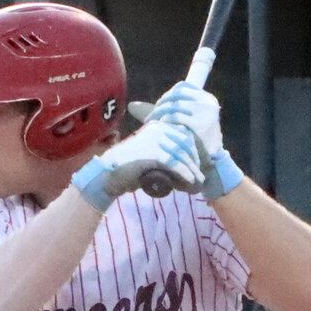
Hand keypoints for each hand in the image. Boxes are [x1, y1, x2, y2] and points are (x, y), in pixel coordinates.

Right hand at [70, 120, 202, 213]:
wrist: (110, 174)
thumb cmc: (129, 168)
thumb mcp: (150, 156)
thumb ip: (165, 155)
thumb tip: (185, 165)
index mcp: (157, 126)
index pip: (183, 136)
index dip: (193, 153)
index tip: (197, 167)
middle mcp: (157, 129)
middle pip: (185, 145)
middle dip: (195, 163)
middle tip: (200, 178)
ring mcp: (155, 140)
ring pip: (181, 155)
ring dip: (192, 171)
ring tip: (197, 184)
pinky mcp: (153, 152)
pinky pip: (174, 163)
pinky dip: (185, 173)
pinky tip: (191, 182)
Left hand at [144, 81, 223, 156]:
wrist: (210, 163)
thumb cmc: (192, 141)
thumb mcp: (180, 122)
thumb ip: (161, 111)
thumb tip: (131, 105)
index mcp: (206, 98)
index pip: (182, 87)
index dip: (167, 95)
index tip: (158, 107)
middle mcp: (208, 102)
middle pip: (177, 96)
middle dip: (160, 105)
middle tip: (150, 117)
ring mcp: (206, 113)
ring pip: (174, 106)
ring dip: (159, 113)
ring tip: (152, 123)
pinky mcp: (200, 125)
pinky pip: (176, 118)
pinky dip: (165, 121)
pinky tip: (160, 128)